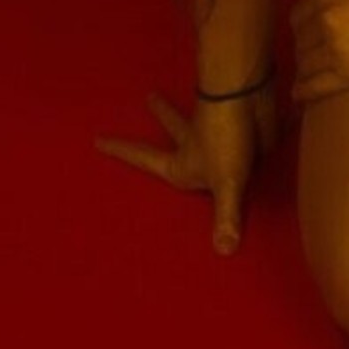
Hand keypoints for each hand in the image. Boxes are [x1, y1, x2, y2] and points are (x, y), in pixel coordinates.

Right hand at [93, 78, 278, 255]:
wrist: (248, 98)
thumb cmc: (226, 140)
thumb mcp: (226, 181)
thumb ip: (226, 214)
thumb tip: (224, 250)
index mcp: (181, 162)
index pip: (144, 157)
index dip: (122, 150)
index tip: (98, 139)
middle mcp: (195, 145)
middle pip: (173, 127)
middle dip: (161, 114)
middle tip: (149, 98)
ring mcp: (217, 131)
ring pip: (199, 119)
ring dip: (190, 111)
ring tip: (186, 100)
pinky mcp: (238, 121)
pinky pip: (231, 123)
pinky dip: (234, 122)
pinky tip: (250, 126)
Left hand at [289, 0, 348, 103]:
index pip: (299, 15)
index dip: (302, 27)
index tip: (308, 34)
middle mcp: (326, 19)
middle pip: (301, 42)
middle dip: (305, 49)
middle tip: (312, 57)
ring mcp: (337, 49)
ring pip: (306, 66)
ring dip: (306, 71)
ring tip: (309, 77)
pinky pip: (317, 87)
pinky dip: (305, 92)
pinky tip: (299, 95)